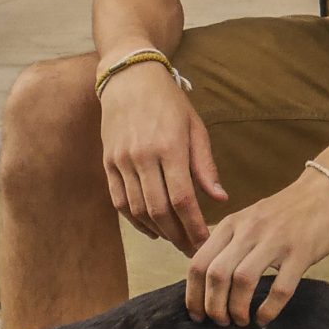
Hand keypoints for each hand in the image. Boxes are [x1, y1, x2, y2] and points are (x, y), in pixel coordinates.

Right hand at [99, 63, 224, 253]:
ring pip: (138, 210)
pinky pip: (120, 202)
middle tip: (193, 250)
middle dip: (178, 236)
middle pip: (160, 211)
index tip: (206, 242)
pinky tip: (152, 229)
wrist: (129, 78)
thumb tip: (220, 200)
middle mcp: (143, 156)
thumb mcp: (195, 128)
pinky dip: (136, 221)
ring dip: (158, 231)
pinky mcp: (108, 163)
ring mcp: (122, 161)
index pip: (183, 200)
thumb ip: (205, 166)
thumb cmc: (169, 102)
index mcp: (170, 147)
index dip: (194, 227)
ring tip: (176, 241)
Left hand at [184, 171, 328, 326]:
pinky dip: (268, 309)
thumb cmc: (285, 212)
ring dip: (237, 309)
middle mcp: (249, 231)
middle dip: (213, 306)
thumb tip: (207, 280)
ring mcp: (275, 241)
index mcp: (231, 224)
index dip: (193, 295)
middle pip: (216, 274)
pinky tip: (264, 319)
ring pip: (243, 281)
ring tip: (241, 321)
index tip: (196, 314)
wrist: (325, 192)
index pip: (198, 263)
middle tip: (220, 322)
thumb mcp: (248, 220)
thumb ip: (227, 244)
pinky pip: (280, 288)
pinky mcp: (301, 252)